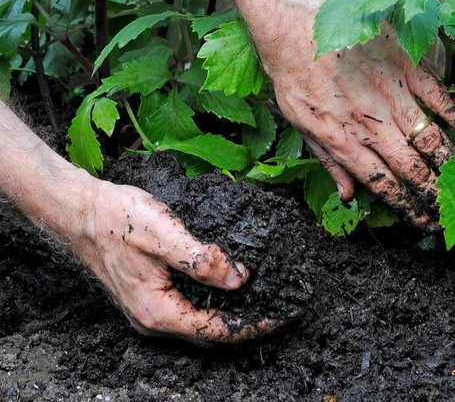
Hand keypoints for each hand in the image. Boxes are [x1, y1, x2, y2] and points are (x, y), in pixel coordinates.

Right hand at [67, 179, 280, 343]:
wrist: (81, 212)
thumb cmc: (117, 220)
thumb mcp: (165, 235)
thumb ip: (202, 260)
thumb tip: (238, 278)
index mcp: (159, 310)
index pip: (216, 329)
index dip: (251, 325)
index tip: (280, 315)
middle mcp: (153, 318)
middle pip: (209, 333)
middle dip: (244, 325)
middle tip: (277, 310)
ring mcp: (148, 310)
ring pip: (198, 322)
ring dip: (228, 316)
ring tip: (259, 302)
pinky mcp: (148, 297)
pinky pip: (187, 310)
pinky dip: (211, 305)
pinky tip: (226, 289)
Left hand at [218, 0, 454, 230]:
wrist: (297, 21)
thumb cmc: (294, 72)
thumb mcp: (299, 123)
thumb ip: (328, 161)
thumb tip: (349, 196)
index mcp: (344, 141)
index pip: (384, 184)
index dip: (407, 207)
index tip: (424, 223)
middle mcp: (374, 125)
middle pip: (413, 170)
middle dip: (435, 197)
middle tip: (453, 215)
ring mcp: (395, 96)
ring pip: (432, 142)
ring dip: (453, 169)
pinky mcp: (410, 70)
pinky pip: (444, 101)